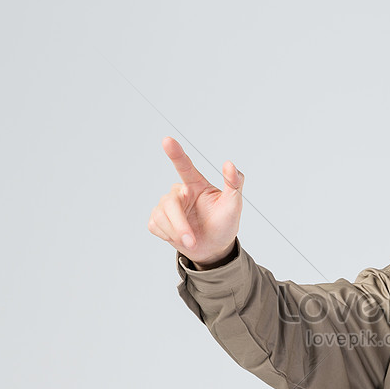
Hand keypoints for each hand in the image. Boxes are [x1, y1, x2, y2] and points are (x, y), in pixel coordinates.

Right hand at [147, 137, 243, 266]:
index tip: (167, 140)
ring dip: (176, 233)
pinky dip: (168, 236)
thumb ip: (234, 184)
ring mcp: (167, 206)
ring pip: (161, 215)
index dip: (176, 153)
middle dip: (179, 224)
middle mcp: (180, 192)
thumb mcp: (234, 205)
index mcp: (196, 184)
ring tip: (191, 241)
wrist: (214, 248)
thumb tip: (230, 164)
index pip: (185, 166)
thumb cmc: (224, 224)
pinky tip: (179, 237)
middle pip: (170, 202)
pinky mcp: (158, 220)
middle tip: (191, 240)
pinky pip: (155, 225)